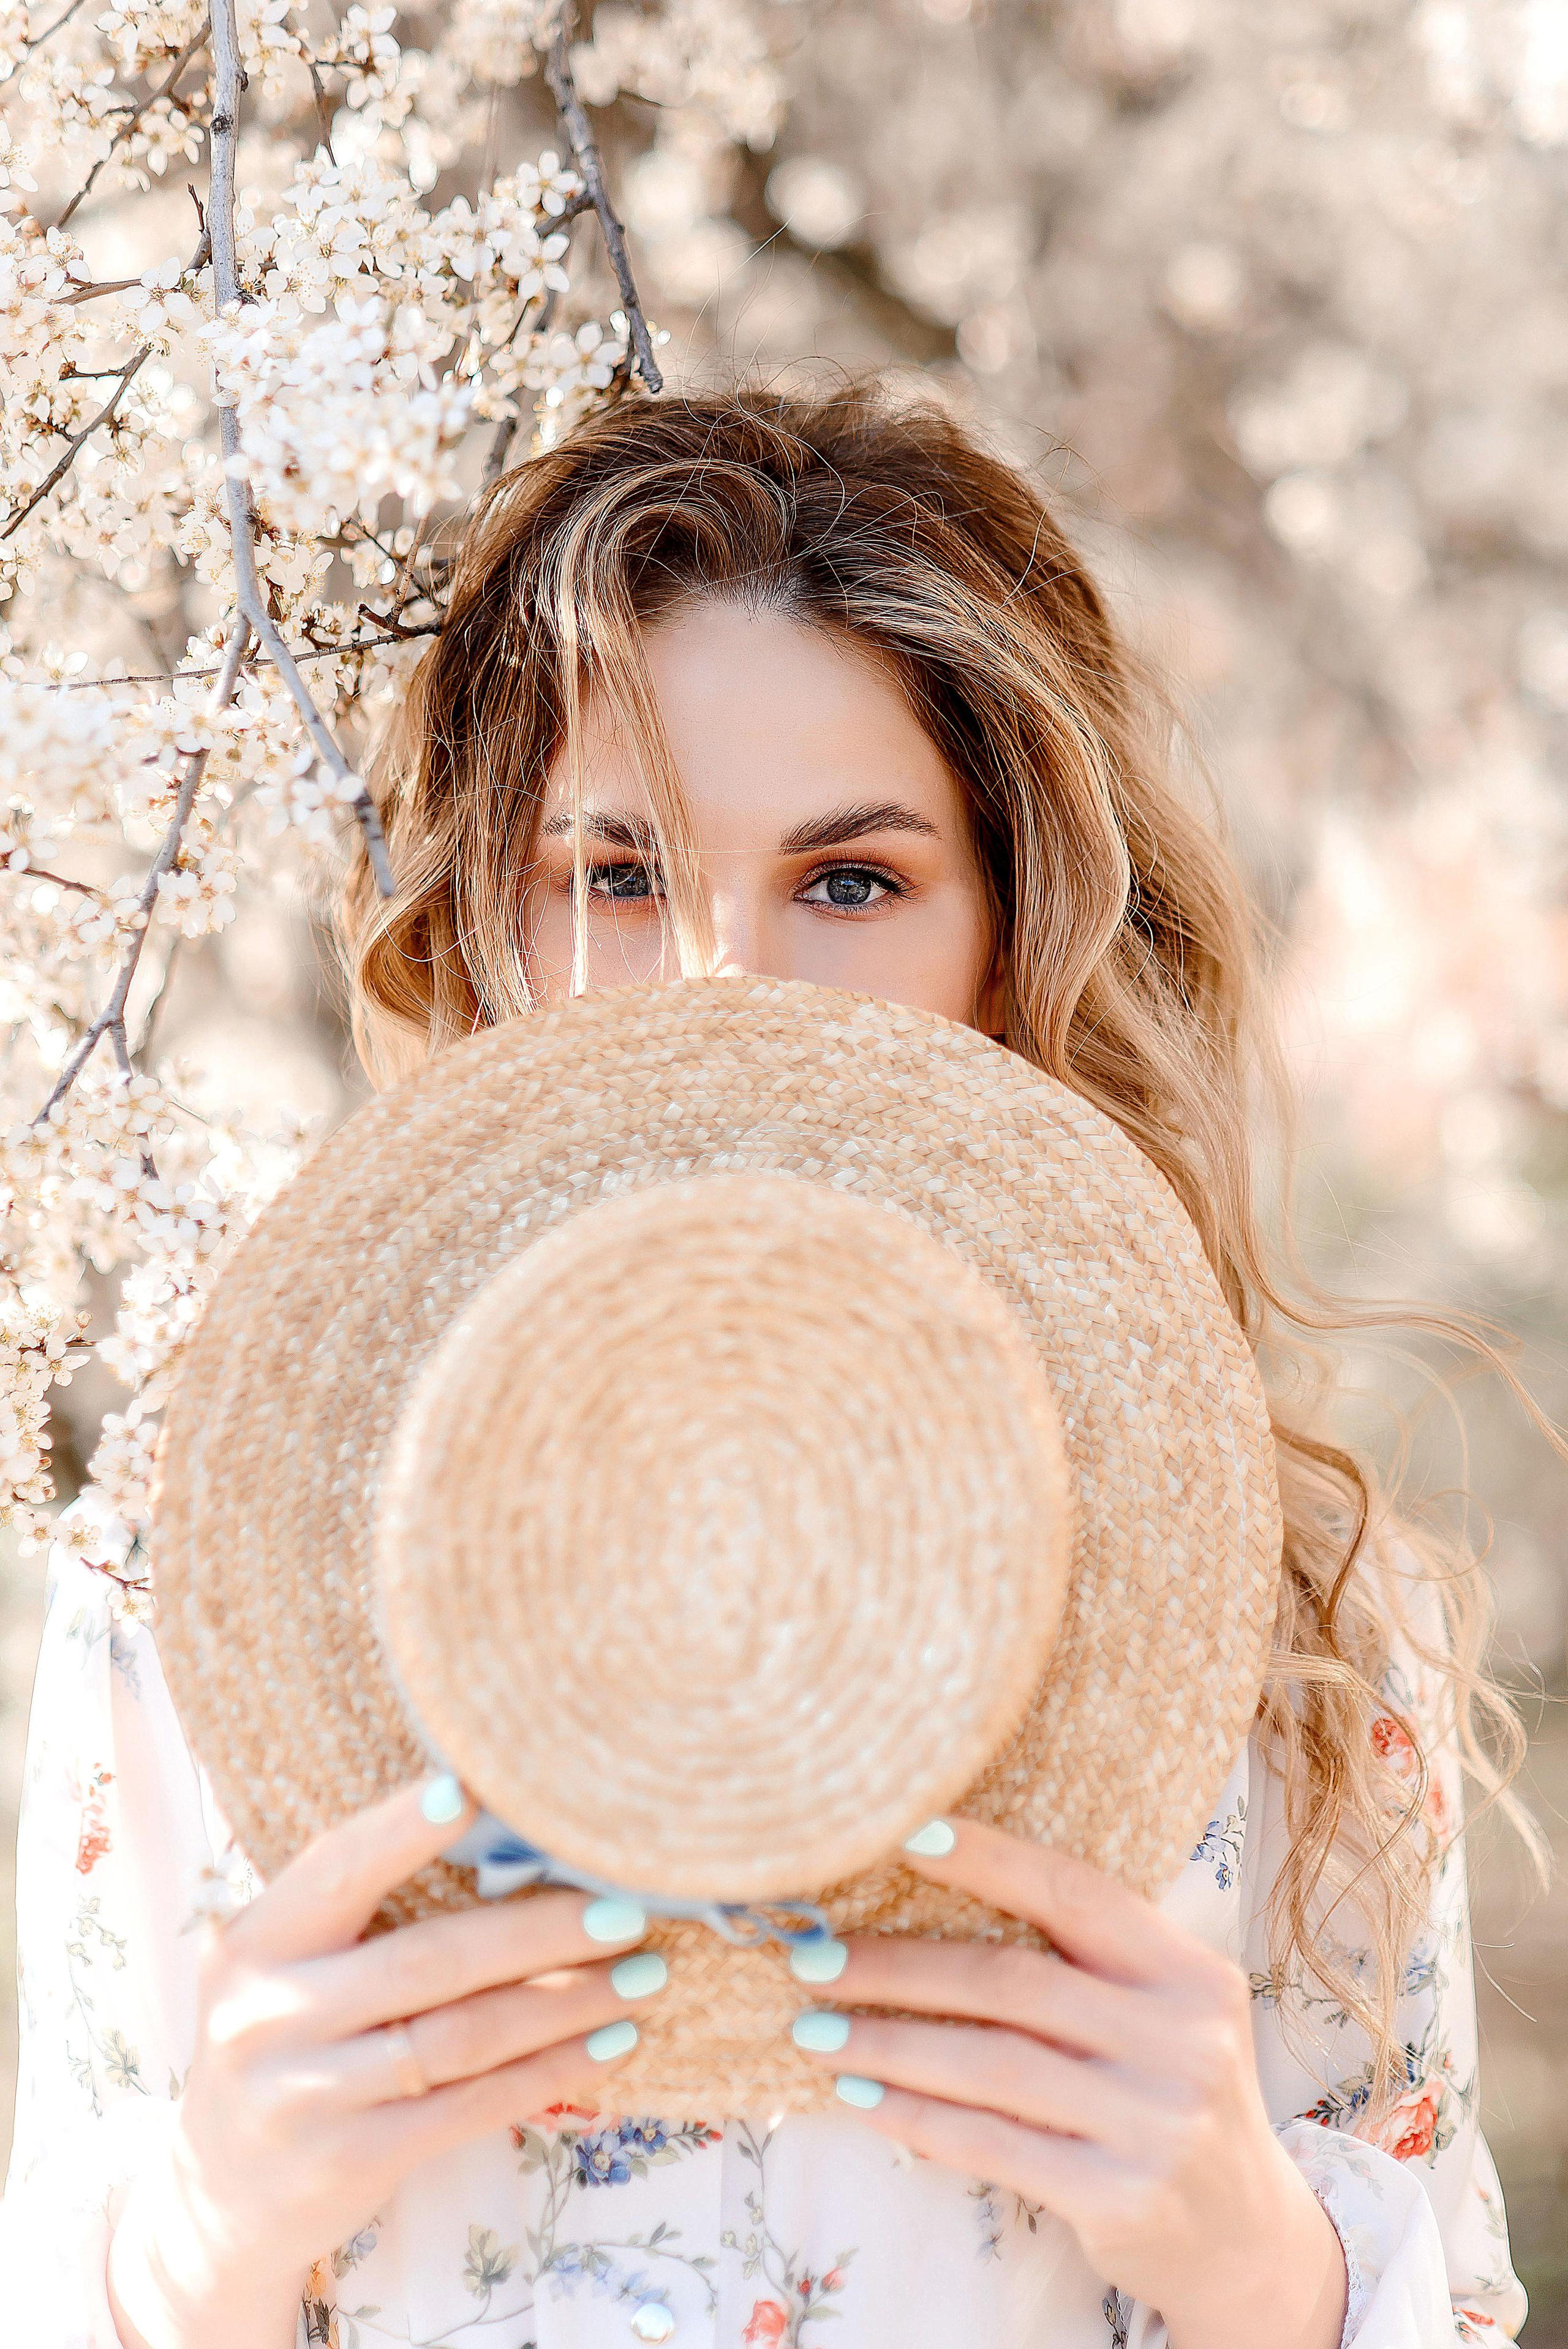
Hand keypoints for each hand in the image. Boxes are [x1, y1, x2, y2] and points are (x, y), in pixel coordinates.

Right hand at [108, 1777, 661, 2348]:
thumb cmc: (286, 2040)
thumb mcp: (288, 1965)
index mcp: (258, 1941)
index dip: (402, 1829)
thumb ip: (357, 1910)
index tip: (473, 1789)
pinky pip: (471, 2105)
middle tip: (627, 1908)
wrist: (221, 2196)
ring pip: (464, 2035)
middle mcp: (271, 2014)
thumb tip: (498, 1829)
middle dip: (542, 1931)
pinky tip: (609, 2044)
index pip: (337, 1868)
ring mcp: (307, 2094)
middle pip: (430, 1959)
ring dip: (568, 2003)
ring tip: (644, 1975)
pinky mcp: (350, 2160)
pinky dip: (549, 2070)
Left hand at [788, 1818, 1346, 2348]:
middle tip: (812, 1958)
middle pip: (1014, 1979)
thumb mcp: (1157, 2014)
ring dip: (887, 2043)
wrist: (1246, 2238)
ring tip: (813, 2031)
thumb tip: (924, 1899)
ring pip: (992, 2063)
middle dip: (898, 1966)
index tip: (899, 1834)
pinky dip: (916, 2117)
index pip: (1074, 1890)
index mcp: (1190, 1971)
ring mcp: (1157, 2122)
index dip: (986, 1857)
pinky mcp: (1121, 2196)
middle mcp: (1184, 2039)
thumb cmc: (1166, 2097)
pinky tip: (860, 2096)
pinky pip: (993, 2143)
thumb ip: (1079, 1962)